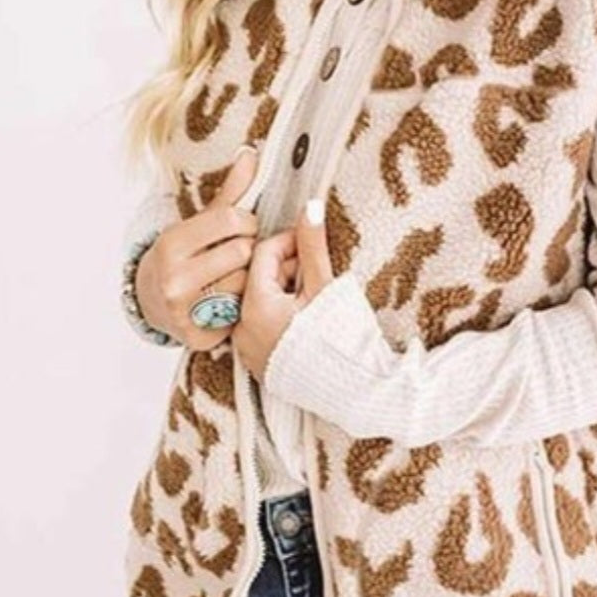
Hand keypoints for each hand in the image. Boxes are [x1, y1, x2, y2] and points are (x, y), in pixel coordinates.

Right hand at [134, 146, 259, 349]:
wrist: (149, 301)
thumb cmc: (182, 255)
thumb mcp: (199, 223)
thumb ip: (231, 192)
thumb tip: (252, 152)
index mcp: (171, 244)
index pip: (232, 220)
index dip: (247, 222)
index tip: (242, 227)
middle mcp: (174, 278)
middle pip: (243, 253)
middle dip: (249, 250)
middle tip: (241, 253)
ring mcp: (185, 311)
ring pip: (246, 284)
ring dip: (249, 278)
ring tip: (237, 274)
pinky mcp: (199, 336)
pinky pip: (241, 314)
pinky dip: (242, 306)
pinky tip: (233, 300)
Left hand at [232, 197, 334, 383]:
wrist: (354, 390)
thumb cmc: (341, 337)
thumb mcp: (325, 285)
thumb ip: (313, 245)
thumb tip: (310, 206)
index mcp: (256, 305)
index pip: (264, 254)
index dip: (290, 243)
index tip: (312, 244)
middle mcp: (242, 327)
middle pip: (259, 278)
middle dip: (287, 268)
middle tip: (316, 271)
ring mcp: (247, 348)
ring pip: (260, 302)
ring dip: (284, 290)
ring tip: (314, 295)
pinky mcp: (257, 363)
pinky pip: (261, 327)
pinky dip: (279, 314)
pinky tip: (305, 318)